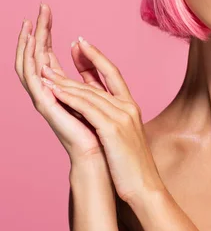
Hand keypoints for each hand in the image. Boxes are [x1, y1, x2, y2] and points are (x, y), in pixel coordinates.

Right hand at [15, 3, 106, 164]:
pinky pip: (32, 79)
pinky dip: (29, 60)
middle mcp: (49, 92)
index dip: (47, 32)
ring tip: (31, 20)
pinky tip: (31, 43)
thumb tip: (80, 47)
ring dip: (29, 42)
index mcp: (60, 88)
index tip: (48, 10)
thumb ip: (87, 72)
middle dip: (38, 31)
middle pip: (37, 55)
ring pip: (29, 64)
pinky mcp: (45, 106)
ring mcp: (44, 99)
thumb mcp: (96, 92)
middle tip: (41, 7)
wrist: (102, 158)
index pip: (48, 54)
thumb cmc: (102, 130)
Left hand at [40, 37, 164, 205]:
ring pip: (88, 91)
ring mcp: (121, 117)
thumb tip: (96, 110)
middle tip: (57, 45)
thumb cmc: (132, 167)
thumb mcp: (123, 136)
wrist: (146, 188)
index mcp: (131, 107)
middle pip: (98, 79)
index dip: (95, 56)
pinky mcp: (112, 129)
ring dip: (64, 79)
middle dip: (77, 61)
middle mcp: (127, 107)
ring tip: (45, 68)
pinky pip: (86, 107)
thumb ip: (111, 119)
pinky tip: (54, 89)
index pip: (112, 73)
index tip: (80, 42)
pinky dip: (69, 96)